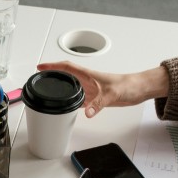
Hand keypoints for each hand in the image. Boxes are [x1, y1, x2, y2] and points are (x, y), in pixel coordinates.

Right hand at [36, 62, 168, 117]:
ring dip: (59, 89)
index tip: (41, 67)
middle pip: (65, 76)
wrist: (139, 89)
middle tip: (39, 78)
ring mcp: (90, 90)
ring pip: (70, 88)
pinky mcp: (94, 98)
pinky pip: (78, 100)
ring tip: (47, 91)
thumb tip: (87, 112)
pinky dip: (69, 103)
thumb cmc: (128, 85)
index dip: (52, 66)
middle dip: (51, 75)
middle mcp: (87, 81)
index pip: (66, 67)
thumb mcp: (112, 94)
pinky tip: (65, 108)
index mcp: (88, 75)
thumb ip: (98, 104)